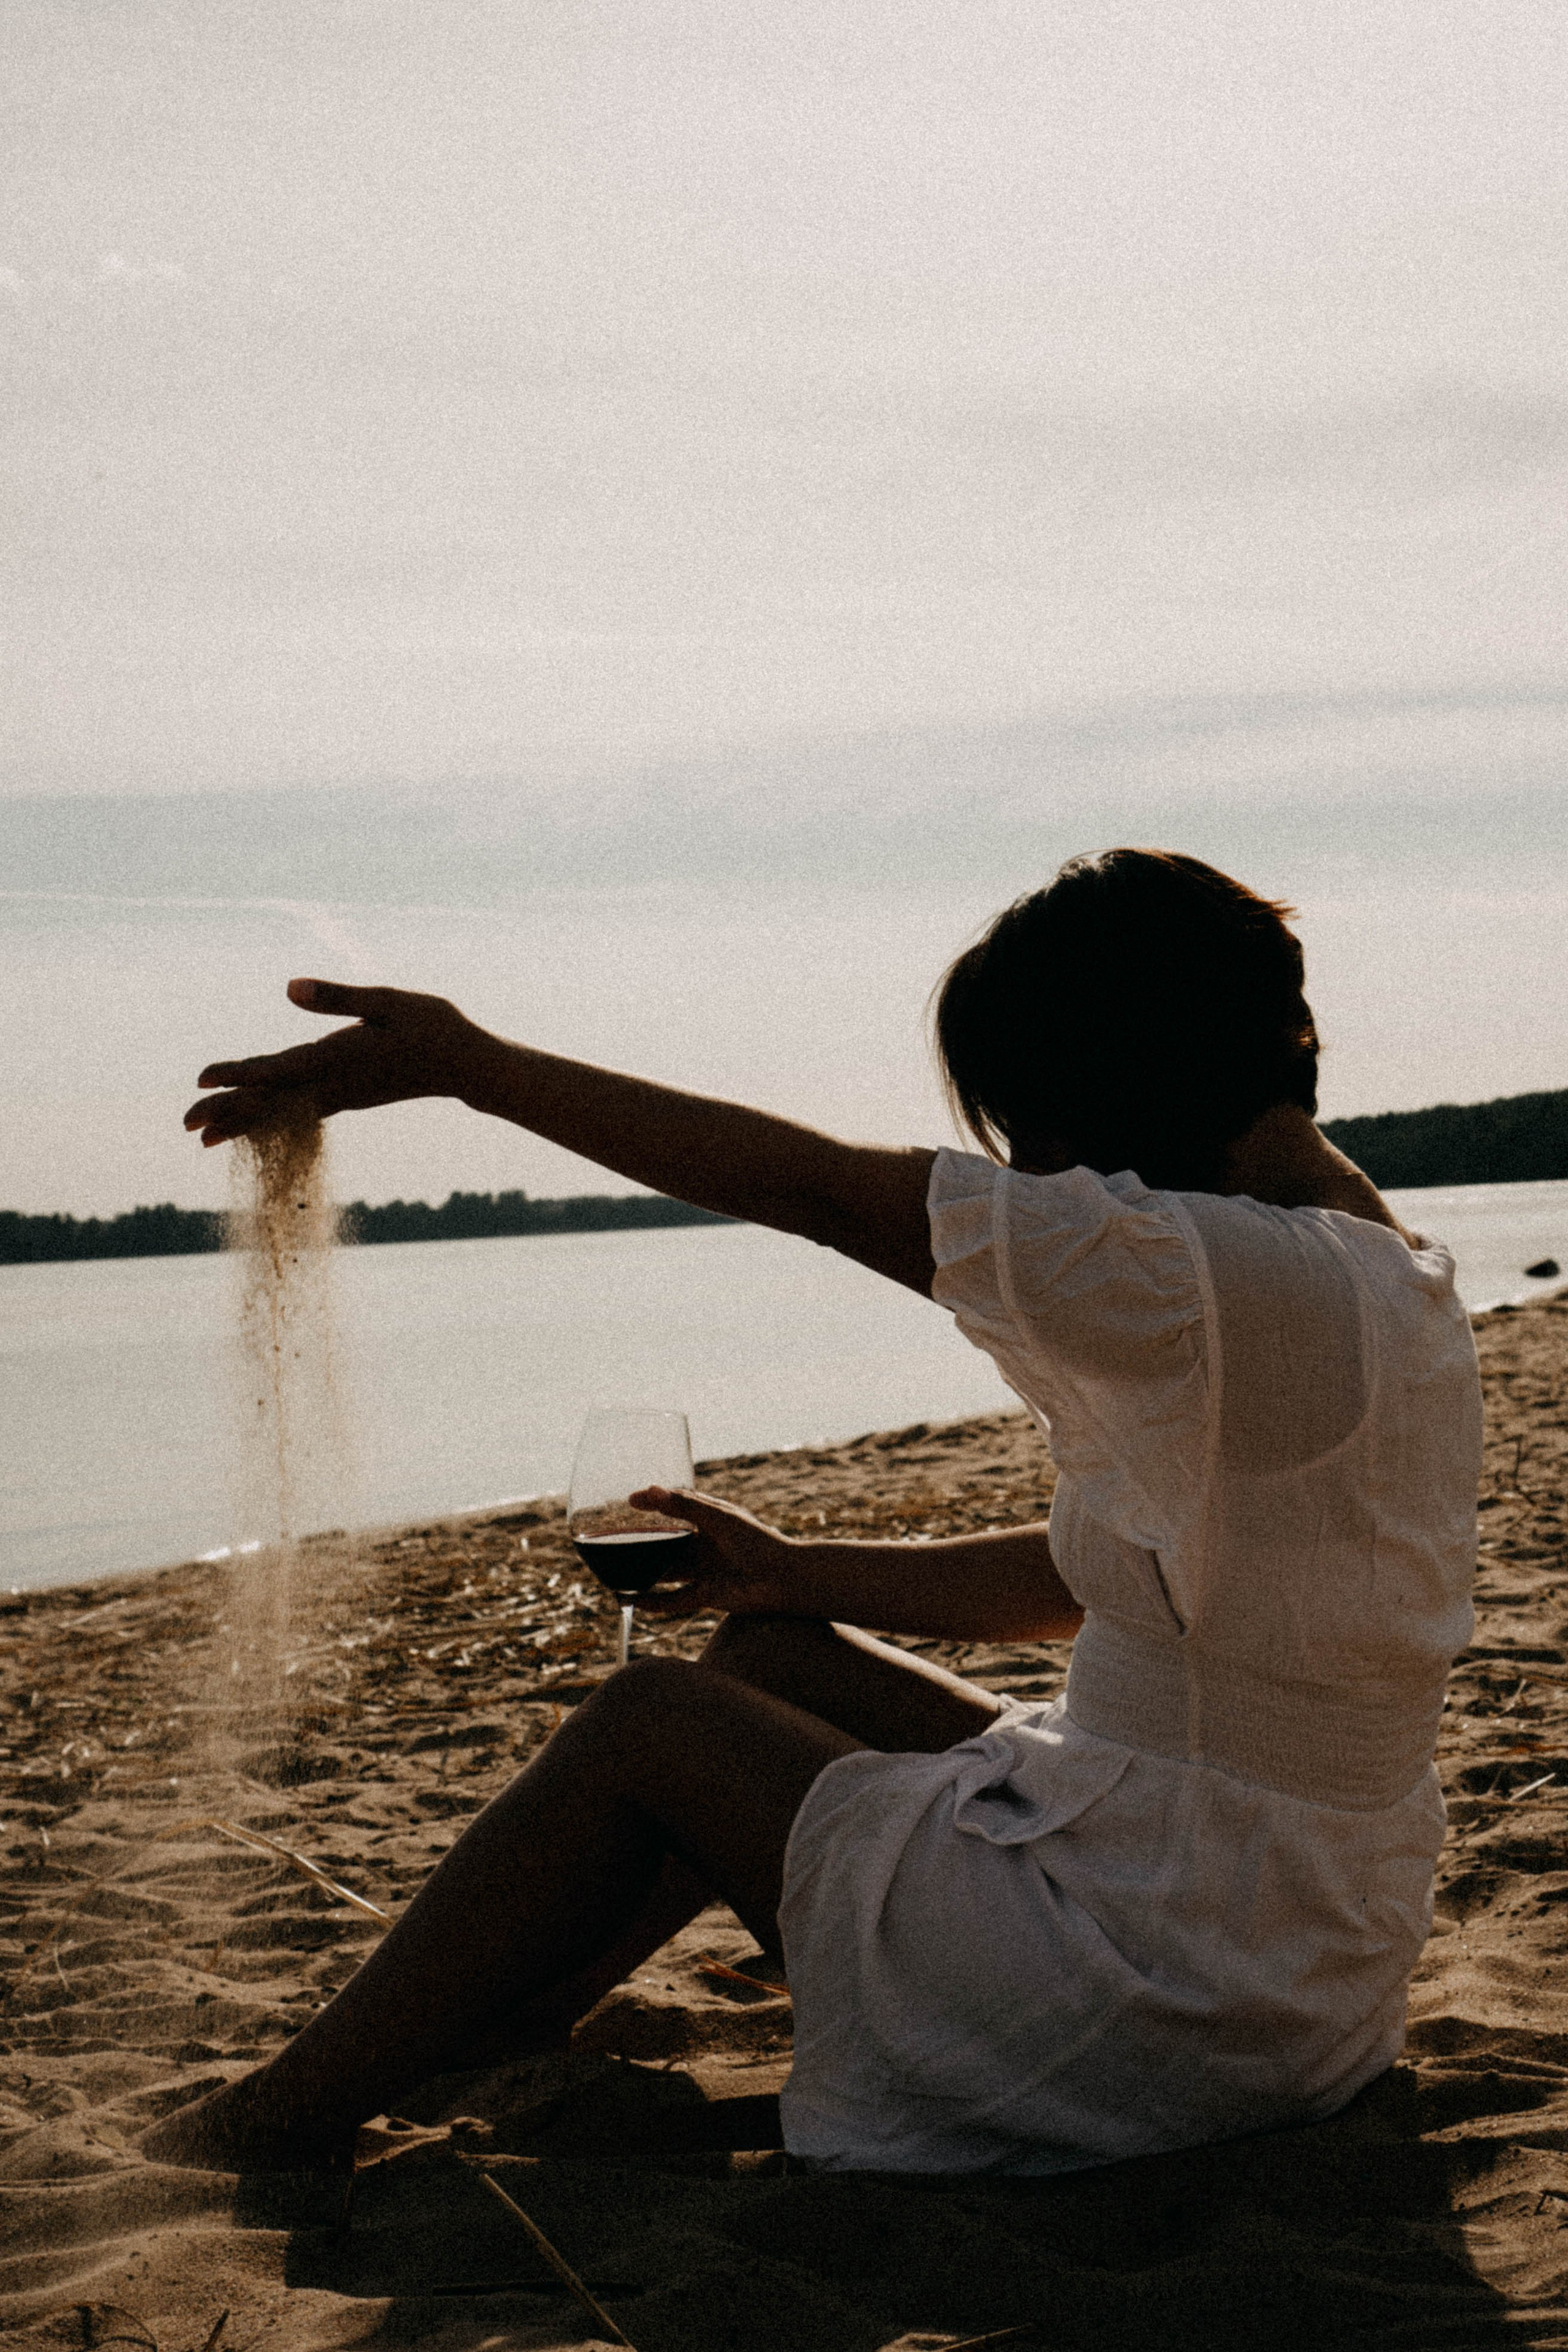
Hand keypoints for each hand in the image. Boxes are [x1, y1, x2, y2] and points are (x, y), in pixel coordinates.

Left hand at [184, 979, 486, 1146]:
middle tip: (186, 1126)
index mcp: (339, 1058)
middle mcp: (335, 1085)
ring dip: (243, 1124)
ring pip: (282, 1115)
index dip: (237, 1075)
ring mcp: (342, 1097)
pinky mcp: (349, 1100)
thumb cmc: (433, 1027)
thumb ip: (338, 997)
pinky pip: (299, 1116)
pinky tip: (254, 1126)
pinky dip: (270, 1123)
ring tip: (205, 1138)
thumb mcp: (387, 1001)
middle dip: (228, 1112)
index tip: (201, 1080)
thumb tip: (289, 989)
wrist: (468, 1067)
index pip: (277, 1069)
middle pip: (271, 1103)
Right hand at [626, 1487, 797, 1618]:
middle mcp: (705, 1546)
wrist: (785, 1579)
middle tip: (613, 1542)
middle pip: (666, 1544)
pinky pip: (675, 1600)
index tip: (629, 1501)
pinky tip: (635, 1601)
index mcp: (710, 1521)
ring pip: (666, 1572)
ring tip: (616, 1574)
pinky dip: (655, 1602)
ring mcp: (705, 1571)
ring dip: (643, 1574)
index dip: (654, 1503)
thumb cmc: (758, 1541)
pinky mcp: (708, 1596)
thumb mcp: (718, 1518)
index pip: (676, 1508)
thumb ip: (683, 1506)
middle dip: (642, 1544)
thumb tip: (649, 1490)